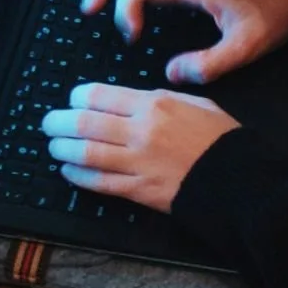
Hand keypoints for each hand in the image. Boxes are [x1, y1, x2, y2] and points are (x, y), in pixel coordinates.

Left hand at [41, 83, 240, 212]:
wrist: (239, 180)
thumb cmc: (221, 138)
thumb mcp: (196, 102)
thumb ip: (162, 98)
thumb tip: (134, 97)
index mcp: (154, 104)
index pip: (101, 96)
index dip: (79, 97)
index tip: (73, 99)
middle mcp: (140, 131)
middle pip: (86, 124)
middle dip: (60, 122)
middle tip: (48, 122)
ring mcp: (138, 163)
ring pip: (87, 153)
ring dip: (63, 149)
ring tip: (53, 146)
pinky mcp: (140, 191)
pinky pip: (101, 182)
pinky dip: (80, 176)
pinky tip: (69, 170)